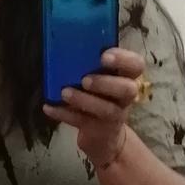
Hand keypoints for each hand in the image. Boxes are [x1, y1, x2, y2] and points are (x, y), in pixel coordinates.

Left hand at [43, 48, 145, 166]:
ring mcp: (113, 115)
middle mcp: (125, 97)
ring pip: (106, 109)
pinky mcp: (98, 130)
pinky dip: (63, 113)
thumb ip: (91, 66)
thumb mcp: (100, 80)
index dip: (123, 59)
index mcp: (127, 78)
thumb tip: (64, 47)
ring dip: (84, 100)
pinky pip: (80, 121)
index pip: (136, 65)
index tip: (103, 56)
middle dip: (105, 83)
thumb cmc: (99, 98)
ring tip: (64, 92)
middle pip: (127, 89)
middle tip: (85, 79)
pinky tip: (48, 107)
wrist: (103, 136)